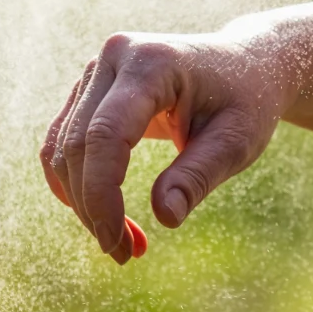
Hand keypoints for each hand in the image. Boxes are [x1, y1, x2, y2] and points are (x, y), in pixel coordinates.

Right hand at [40, 31, 292, 263]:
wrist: (249, 66)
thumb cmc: (247, 101)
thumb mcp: (237, 141)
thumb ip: (198, 175)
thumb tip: (164, 217)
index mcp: (152, 62)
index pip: (106, 134)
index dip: (102, 194)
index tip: (117, 243)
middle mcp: (116, 57)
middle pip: (78, 144)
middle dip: (93, 208)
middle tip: (126, 254)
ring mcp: (99, 70)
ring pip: (64, 148)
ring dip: (83, 203)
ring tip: (124, 243)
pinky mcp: (91, 89)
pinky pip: (65, 142)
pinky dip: (78, 184)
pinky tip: (104, 218)